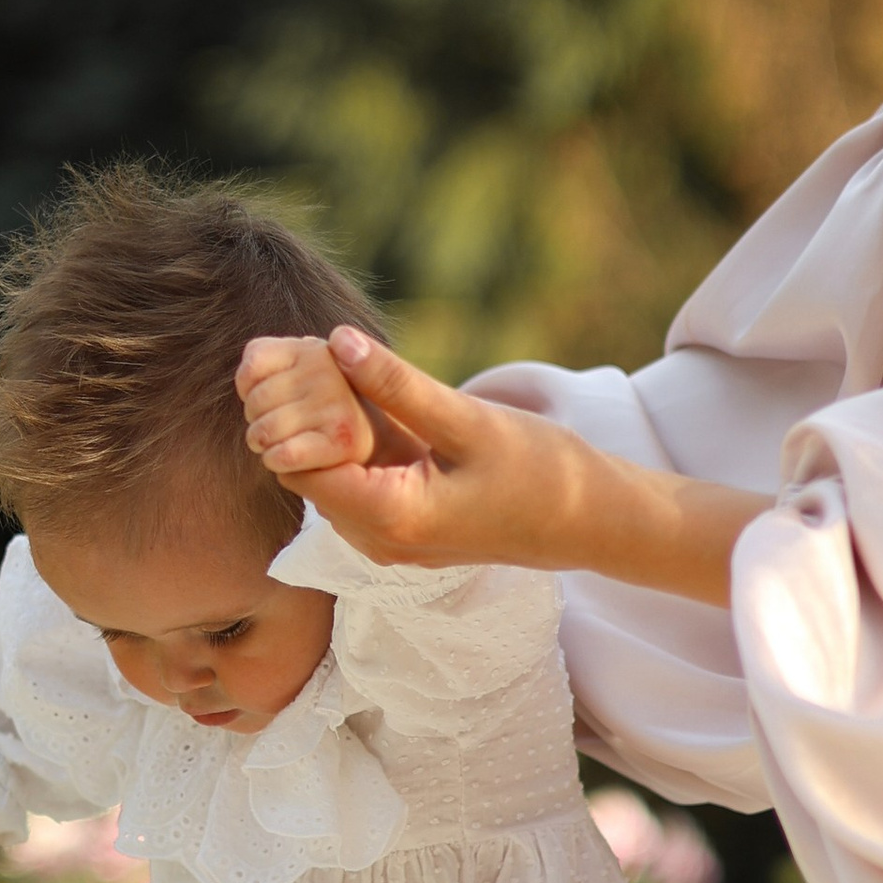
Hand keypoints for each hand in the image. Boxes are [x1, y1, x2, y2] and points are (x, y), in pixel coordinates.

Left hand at [234, 333, 392, 478]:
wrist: (381, 442)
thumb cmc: (326, 407)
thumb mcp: (302, 369)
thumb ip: (269, 357)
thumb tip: (247, 373)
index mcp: (315, 349)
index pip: (252, 365)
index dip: (248, 387)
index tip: (270, 398)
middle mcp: (329, 369)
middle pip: (255, 401)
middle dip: (257, 419)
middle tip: (280, 425)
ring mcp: (338, 403)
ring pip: (264, 431)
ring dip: (265, 446)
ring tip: (285, 442)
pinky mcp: (343, 440)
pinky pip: (283, 455)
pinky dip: (277, 462)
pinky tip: (291, 460)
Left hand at [241, 326, 768, 602]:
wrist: (591, 524)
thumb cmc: (541, 471)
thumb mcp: (469, 420)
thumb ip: (399, 385)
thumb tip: (337, 339)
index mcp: (390, 518)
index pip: (296, 462)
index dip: (291, 407)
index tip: (305, 353)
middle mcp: (376, 542)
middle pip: (301, 472)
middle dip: (299, 413)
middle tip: (315, 350)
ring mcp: (387, 543)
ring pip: (322, 478)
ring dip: (322, 427)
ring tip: (338, 367)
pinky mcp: (401, 532)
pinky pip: (351, 485)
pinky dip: (347, 444)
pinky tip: (366, 401)